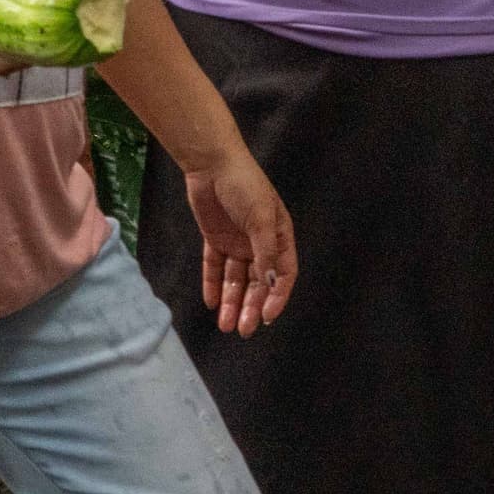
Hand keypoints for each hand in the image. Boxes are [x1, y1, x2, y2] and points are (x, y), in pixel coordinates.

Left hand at [177, 144, 298, 335]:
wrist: (211, 164)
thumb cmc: (244, 186)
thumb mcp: (259, 218)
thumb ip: (264, 252)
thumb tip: (271, 283)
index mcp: (279, 236)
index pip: (282, 274)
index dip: (277, 297)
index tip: (267, 317)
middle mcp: (260, 243)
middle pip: (258, 282)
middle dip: (251, 306)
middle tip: (243, 329)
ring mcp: (237, 242)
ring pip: (236, 279)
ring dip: (231, 301)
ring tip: (225, 324)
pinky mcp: (216, 239)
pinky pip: (214, 267)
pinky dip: (212, 284)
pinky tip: (210, 302)